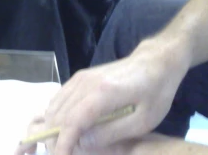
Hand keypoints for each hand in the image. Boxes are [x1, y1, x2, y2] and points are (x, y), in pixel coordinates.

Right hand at [18, 39, 187, 154]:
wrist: (154, 62)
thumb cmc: (155, 94)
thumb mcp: (143, 121)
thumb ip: (111, 132)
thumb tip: (82, 143)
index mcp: (103, 93)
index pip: (73, 121)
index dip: (63, 142)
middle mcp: (85, 82)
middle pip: (58, 114)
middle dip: (54, 138)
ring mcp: (80, 77)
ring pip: (55, 105)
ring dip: (52, 127)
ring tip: (60, 145)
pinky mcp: (80, 76)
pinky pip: (60, 97)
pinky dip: (56, 115)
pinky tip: (62, 127)